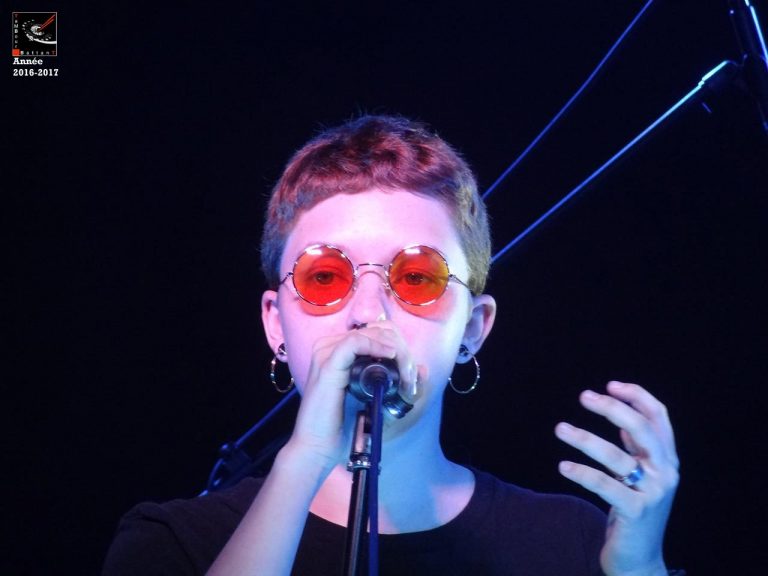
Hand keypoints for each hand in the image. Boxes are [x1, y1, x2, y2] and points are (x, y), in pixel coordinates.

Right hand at [285, 322, 418, 470]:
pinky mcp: (328, 363)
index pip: (378, 332)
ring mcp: (327, 353)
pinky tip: (391, 357)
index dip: (401, 348)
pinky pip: (355, 342)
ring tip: (406, 375)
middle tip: (411, 378)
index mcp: (340, 351)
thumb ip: (399, 385)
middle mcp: (331, 346)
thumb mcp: (379, 400)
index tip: (411, 376)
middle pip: (378, 330)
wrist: (319, 447)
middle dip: (402, 350)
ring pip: (371, 334)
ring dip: (396, 351)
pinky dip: (377, 346)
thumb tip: (423, 368)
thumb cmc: (344, 426)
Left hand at [554, 381, 679, 575]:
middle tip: (584, 396)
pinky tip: (563, 466)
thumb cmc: (634, 511)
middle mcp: (666, 472)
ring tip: (560, 428)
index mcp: (667, 459)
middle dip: (612, 408)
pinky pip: (604, 484)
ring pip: (616, 456)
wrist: (640, 561)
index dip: (637, 395)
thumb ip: (635, 448)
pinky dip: (581, 472)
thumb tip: (620, 415)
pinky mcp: (636, 512)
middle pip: (642, 428)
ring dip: (584, 438)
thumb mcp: (639, 475)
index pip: (659, 417)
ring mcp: (653, 493)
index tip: (609, 385)